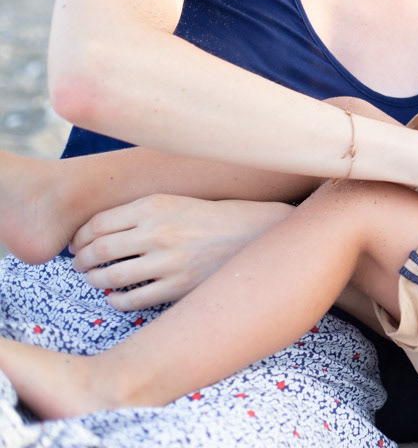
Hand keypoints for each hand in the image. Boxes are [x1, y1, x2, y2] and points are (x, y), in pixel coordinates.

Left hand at [69, 194, 294, 310]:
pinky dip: (116, 301)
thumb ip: (139, 213)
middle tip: (82, 265)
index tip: (78, 245)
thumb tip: (97, 231)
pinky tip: (117, 297)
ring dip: (96, 282)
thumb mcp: (175, 202)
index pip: (97, 224)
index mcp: (155, 206)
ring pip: (110, 277)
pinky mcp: (179, 287)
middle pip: (99, 251)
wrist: (254, 234)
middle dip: (82, 261)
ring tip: (97, 281)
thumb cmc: (211, 218)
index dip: (80, 238)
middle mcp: (158, 232)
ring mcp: (168, 261)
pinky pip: (132, 299)